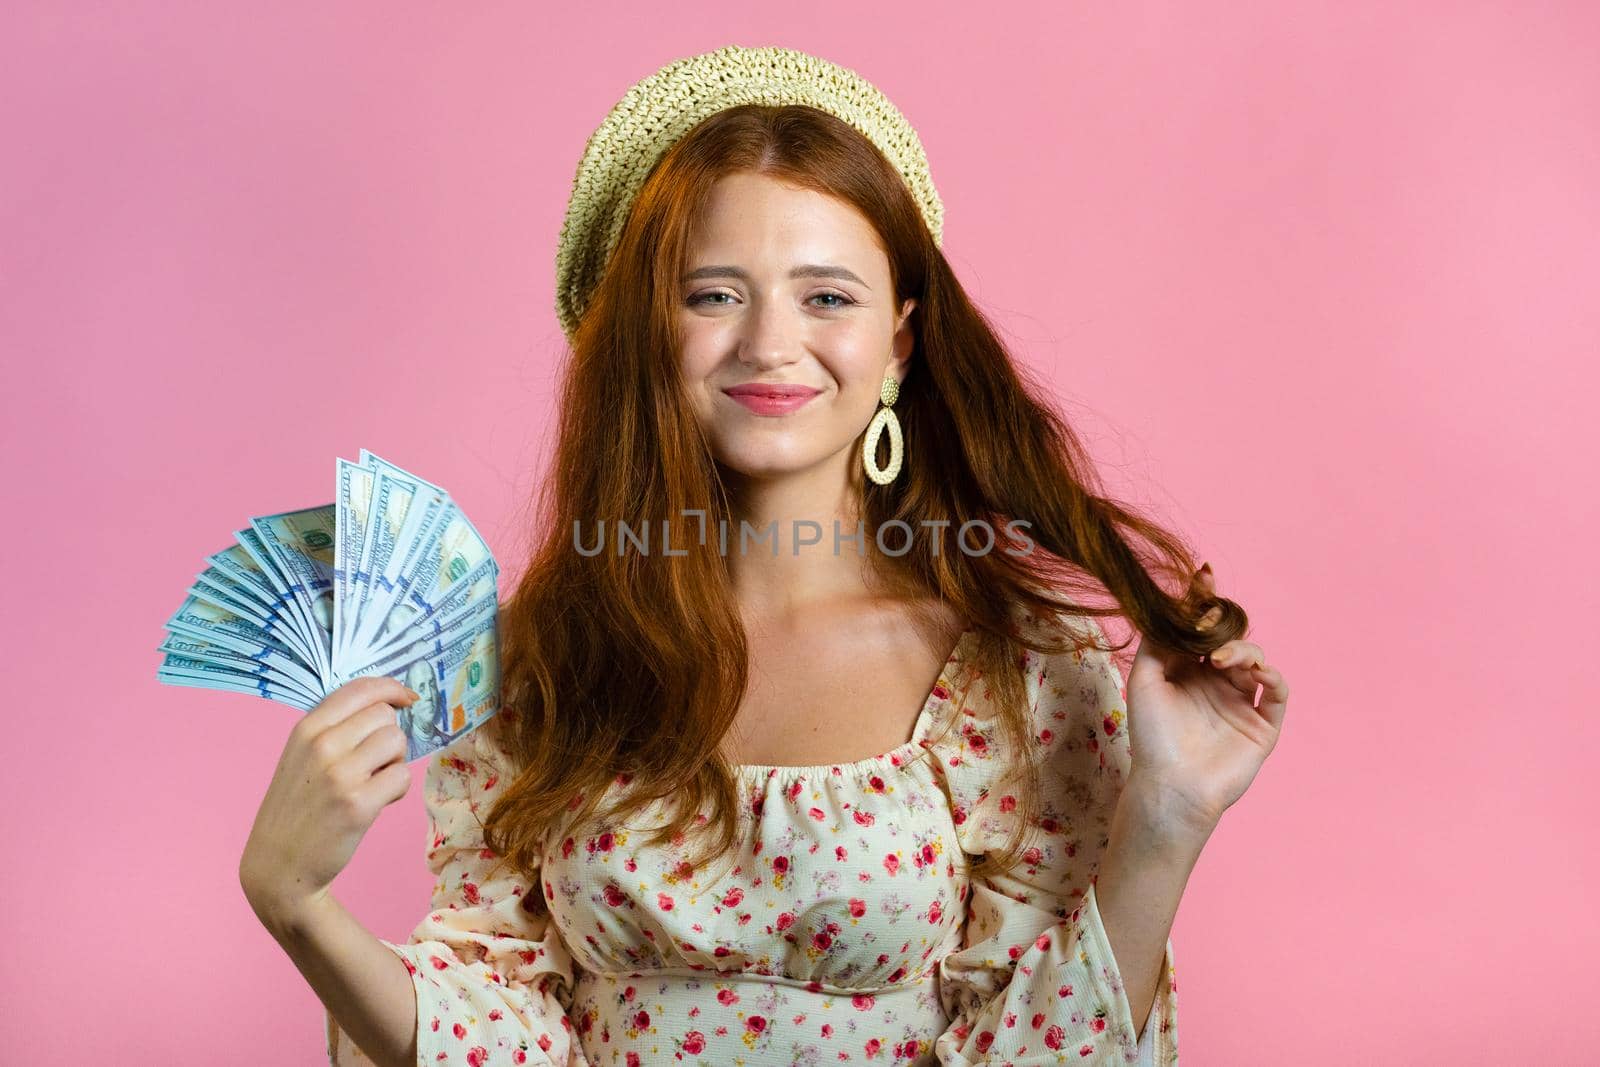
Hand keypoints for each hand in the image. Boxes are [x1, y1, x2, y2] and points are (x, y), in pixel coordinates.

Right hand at [239, 676, 419, 930]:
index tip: (407, 698)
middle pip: (385, 716)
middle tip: (375, 765)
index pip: (360, 689)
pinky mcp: (358, 804)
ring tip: (374, 784)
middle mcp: (322, 745)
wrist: (279, 866)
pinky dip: (398, 790)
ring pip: (397, 742)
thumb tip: (388, 706)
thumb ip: (335, 729)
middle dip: (390, 737)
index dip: (391, 689)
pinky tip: (378, 803)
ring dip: (395, 763)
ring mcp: (340, 774)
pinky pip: (402, 777)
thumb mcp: (301, 757)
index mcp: (306, 729)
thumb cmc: (297, 809)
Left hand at [1122, 563, 1289, 838]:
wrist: (1171, 787)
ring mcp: (1242, 702)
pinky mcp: (1263, 725)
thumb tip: (1169, 605)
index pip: (1202, 630)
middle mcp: (1217, 683)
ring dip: (1242, 649)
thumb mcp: (1144, 681)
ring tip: (1219, 658)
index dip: (1204, 603)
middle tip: (1211, 616)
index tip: (1204, 576)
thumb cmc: (1152, 737)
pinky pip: (1278, 691)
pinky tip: (1253, 670)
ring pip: (1255, 659)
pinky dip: (1272, 675)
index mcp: (1188, 672)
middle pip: (1231, 638)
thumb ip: (1156, 642)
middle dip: (1224, 622)